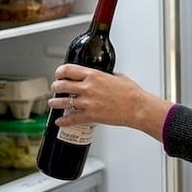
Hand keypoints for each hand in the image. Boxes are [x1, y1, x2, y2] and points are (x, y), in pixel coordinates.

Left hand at [49, 64, 171, 141]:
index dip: (59, 72)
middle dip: (55, 87)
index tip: (59, 74)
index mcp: (94, 75)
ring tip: (52, 103)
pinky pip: (71, 118)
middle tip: (55, 88)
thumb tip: (105, 76)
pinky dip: (63, 121)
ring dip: (54, 103)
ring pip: (62, 102)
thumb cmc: (131, 93)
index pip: (68, 70)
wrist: (138, 108)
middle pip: (61, 85)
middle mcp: (88, 88)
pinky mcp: (90, 116)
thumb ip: (106, 75)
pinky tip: (60, 121)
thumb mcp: (118, 77)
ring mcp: (88, 102)